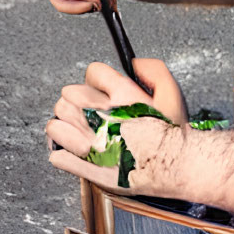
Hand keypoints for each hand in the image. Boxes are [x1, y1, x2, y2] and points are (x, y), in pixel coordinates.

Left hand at [46, 59, 187, 192]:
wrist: (178, 169)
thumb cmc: (174, 135)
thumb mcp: (173, 93)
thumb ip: (155, 70)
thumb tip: (134, 64)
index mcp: (123, 96)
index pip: (92, 72)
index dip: (97, 81)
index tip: (101, 92)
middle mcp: (104, 116)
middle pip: (67, 97)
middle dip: (76, 103)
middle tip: (88, 113)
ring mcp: (92, 143)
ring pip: (55, 126)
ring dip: (64, 128)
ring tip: (79, 132)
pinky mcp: (86, 167)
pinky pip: (57, 156)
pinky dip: (64, 154)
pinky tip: (78, 153)